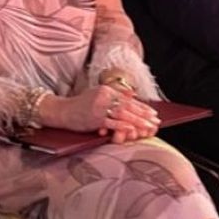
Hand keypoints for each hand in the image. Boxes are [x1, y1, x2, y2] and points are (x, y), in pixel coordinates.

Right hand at [38, 86, 159, 142]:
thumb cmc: (81, 105)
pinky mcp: (94, 118)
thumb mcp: (98, 95)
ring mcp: (99, 107)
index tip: (153, 113)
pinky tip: (132, 129)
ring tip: (149, 126)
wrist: (63, 111)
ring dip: (138, 121)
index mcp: (106, 90)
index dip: (142, 107)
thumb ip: (115, 94)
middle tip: (156, 121)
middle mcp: (104, 96)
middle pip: (128, 106)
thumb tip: (132, 94)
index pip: (128, 99)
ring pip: (123, 114)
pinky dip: (123, 125)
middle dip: (144, 114)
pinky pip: (112, 122)